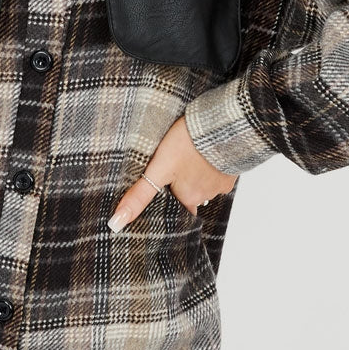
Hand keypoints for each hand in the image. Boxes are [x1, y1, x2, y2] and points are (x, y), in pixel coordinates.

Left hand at [109, 115, 238, 231]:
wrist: (221, 126)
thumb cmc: (187, 145)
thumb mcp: (158, 169)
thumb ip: (140, 195)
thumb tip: (117, 222)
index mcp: (188, 198)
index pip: (179, 212)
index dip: (170, 206)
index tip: (164, 200)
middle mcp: (206, 195)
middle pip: (190, 196)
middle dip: (182, 187)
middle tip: (173, 172)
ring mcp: (220, 183)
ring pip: (204, 183)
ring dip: (196, 175)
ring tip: (186, 159)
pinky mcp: (231, 169)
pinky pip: (218, 172)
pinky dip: (211, 166)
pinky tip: (203, 154)